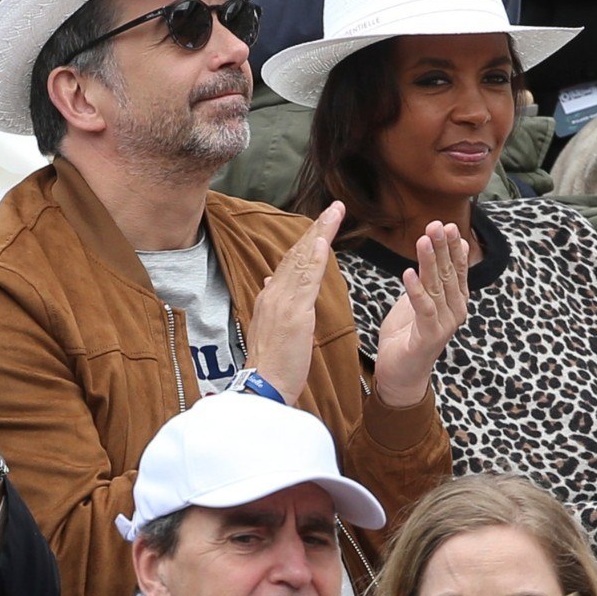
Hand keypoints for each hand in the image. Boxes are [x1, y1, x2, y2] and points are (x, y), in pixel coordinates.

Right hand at [245, 202, 344, 404]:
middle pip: (297, 254)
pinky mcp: (294, 315)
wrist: (262, 388)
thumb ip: (272, 302)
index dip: (306, 241)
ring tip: (334, 213)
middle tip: (335, 207)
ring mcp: (282, 302)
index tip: (321, 225)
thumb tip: (269, 281)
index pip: (290, 262)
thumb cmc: (271, 364)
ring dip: (320, 234)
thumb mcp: (269, 328)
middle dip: (317, 228)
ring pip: (303, 261)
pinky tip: (324, 241)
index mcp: (269, 297)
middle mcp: (273, 294)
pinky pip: (307, 281)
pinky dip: (315, 259)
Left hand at [374, 222, 468, 407]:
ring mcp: (444, 324)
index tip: (448, 224)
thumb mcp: (416, 301)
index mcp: (454, 300)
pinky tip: (408, 273)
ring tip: (423, 240)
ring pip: (438, 287)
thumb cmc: (407, 335)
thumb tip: (433, 253)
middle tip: (437, 224)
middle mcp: (455, 311)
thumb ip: (427, 280)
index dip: (452, 247)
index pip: (457, 268)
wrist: (399, 374)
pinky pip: (423, 309)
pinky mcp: (429, 337)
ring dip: (430, 262)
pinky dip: (416, 290)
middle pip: (450, 273)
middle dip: (443, 247)